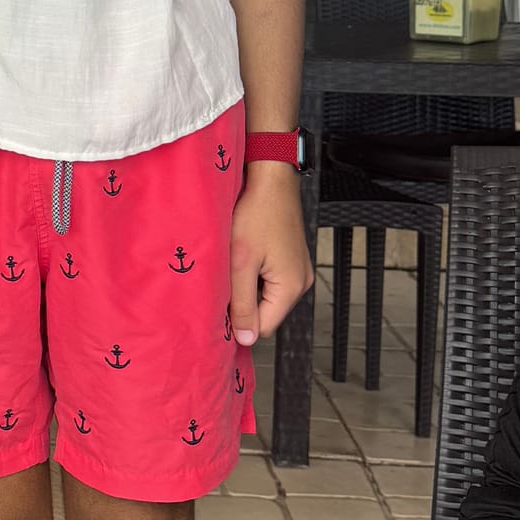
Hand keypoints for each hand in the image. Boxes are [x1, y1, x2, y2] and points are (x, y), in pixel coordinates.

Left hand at [229, 165, 313, 345]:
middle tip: (224, 278)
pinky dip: (254, 273)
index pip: (261, 328)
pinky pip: (270, 280)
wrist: (271, 180)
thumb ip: (242, 303)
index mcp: (291, 288)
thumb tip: (245, 339)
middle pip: (265, 313)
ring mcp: (298, 271)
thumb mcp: (240, 262)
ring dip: (246, 286)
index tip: (218, 303)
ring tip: (235, 263)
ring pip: (265, 296)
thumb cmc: (256, 214)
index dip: (237, 321)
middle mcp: (301, 283)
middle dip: (242, 302)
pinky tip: (244, 255)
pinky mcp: (291, 260)